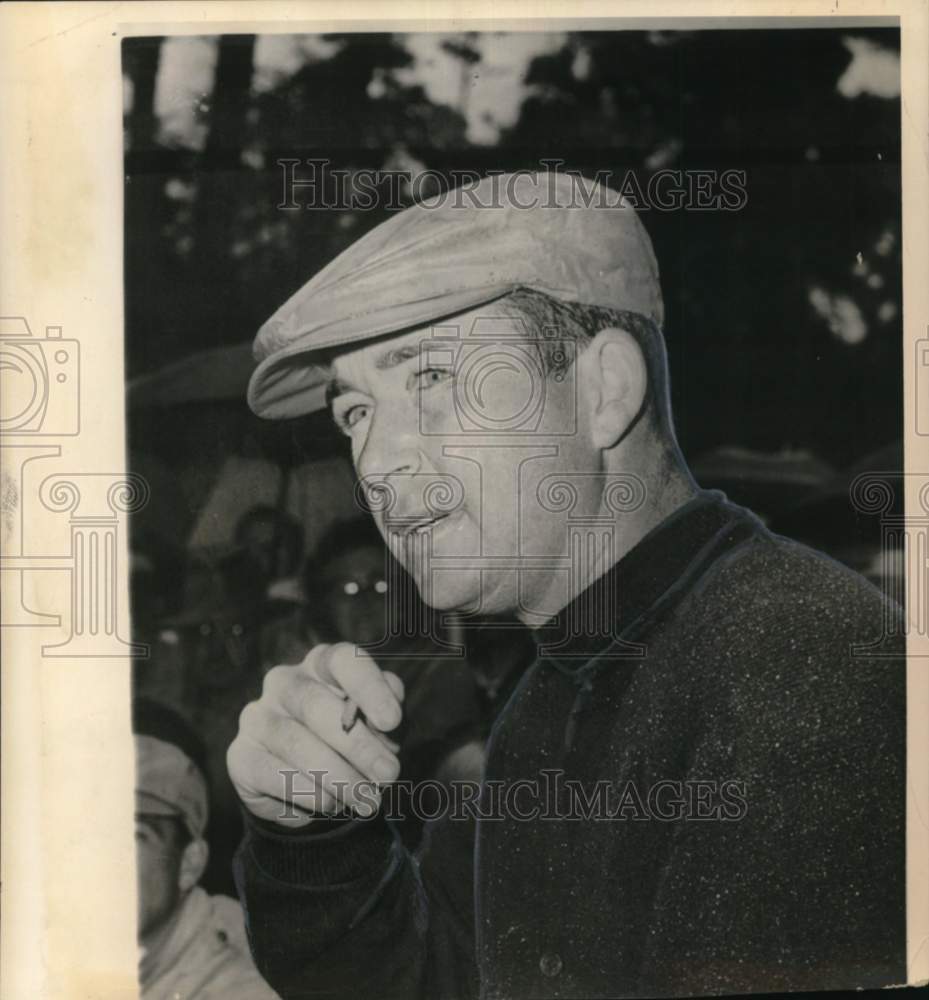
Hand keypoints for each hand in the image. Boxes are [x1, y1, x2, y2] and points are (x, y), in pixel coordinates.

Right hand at [227, 643, 404, 827]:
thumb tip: (389, 719)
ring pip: (297, 744)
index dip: (368, 688)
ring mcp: (258, 717)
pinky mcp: (240, 755)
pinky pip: (275, 775)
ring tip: (367, 800)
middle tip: (388, 775)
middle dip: (359, 745)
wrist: (307, 788)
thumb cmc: (350, 742)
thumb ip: (387, 713)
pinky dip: (311, 794)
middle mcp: (285, 682)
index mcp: (322, 664)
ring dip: (339, 777)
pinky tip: (333, 804)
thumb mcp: (377, 725)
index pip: (342, 660)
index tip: (392, 722)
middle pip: (317, 705)